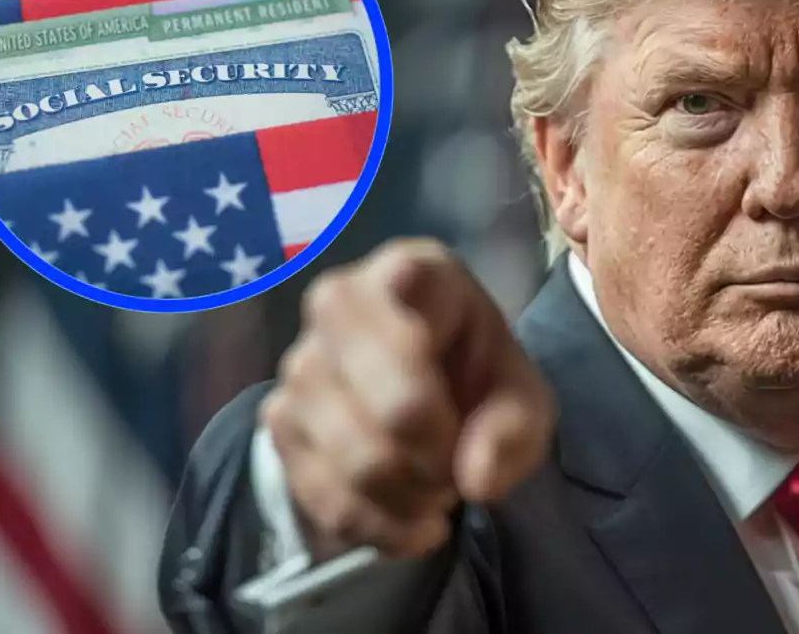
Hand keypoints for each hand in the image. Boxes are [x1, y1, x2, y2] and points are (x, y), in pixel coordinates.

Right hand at [261, 239, 555, 558]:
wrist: (421, 398)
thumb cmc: (473, 375)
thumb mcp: (520, 395)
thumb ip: (514, 429)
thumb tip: (475, 479)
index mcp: (409, 271)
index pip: (411, 290)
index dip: (443, 371)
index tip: (462, 405)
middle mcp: (338, 303)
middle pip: (396, 407)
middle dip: (441, 458)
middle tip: (459, 466)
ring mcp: (299, 364)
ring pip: (359, 461)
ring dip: (413, 497)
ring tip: (438, 488)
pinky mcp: (278, 422)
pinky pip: (329, 497)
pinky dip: (383, 527)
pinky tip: (414, 520)